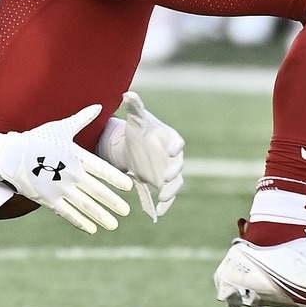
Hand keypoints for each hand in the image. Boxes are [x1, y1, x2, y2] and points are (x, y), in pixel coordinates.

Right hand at [0, 106, 133, 233]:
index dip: (116, 178)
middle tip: (127, 211)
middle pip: (96, 190)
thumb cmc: (37, 139)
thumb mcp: (61, 127)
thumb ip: (82, 119)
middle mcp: (69, 173)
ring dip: (100, 216)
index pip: (101, 169)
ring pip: (84, 205)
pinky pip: (68, 213)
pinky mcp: (48, 199)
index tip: (129, 186)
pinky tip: (92, 229)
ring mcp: (59, 188)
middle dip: (113, 202)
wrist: (10, 155)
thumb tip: (99, 105)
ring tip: (114, 225)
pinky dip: (80, 222)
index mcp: (75, 156)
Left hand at [97, 92, 185, 221]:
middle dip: (173, 171)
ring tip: (164, 196)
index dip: (174, 146)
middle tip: (165, 178)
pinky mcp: (163, 183)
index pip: (177, 142)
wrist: (134, 147)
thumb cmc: (138, 130)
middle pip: (178, 165)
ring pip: (176, 182)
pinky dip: (165, 204)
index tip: (170, 150)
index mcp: (170, 138)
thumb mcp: (135, 119)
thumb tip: (127, 94)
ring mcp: (170, 171)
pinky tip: (159, 212)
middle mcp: (173, 156)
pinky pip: (168, 195)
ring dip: (172, 190)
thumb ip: (134, 107)